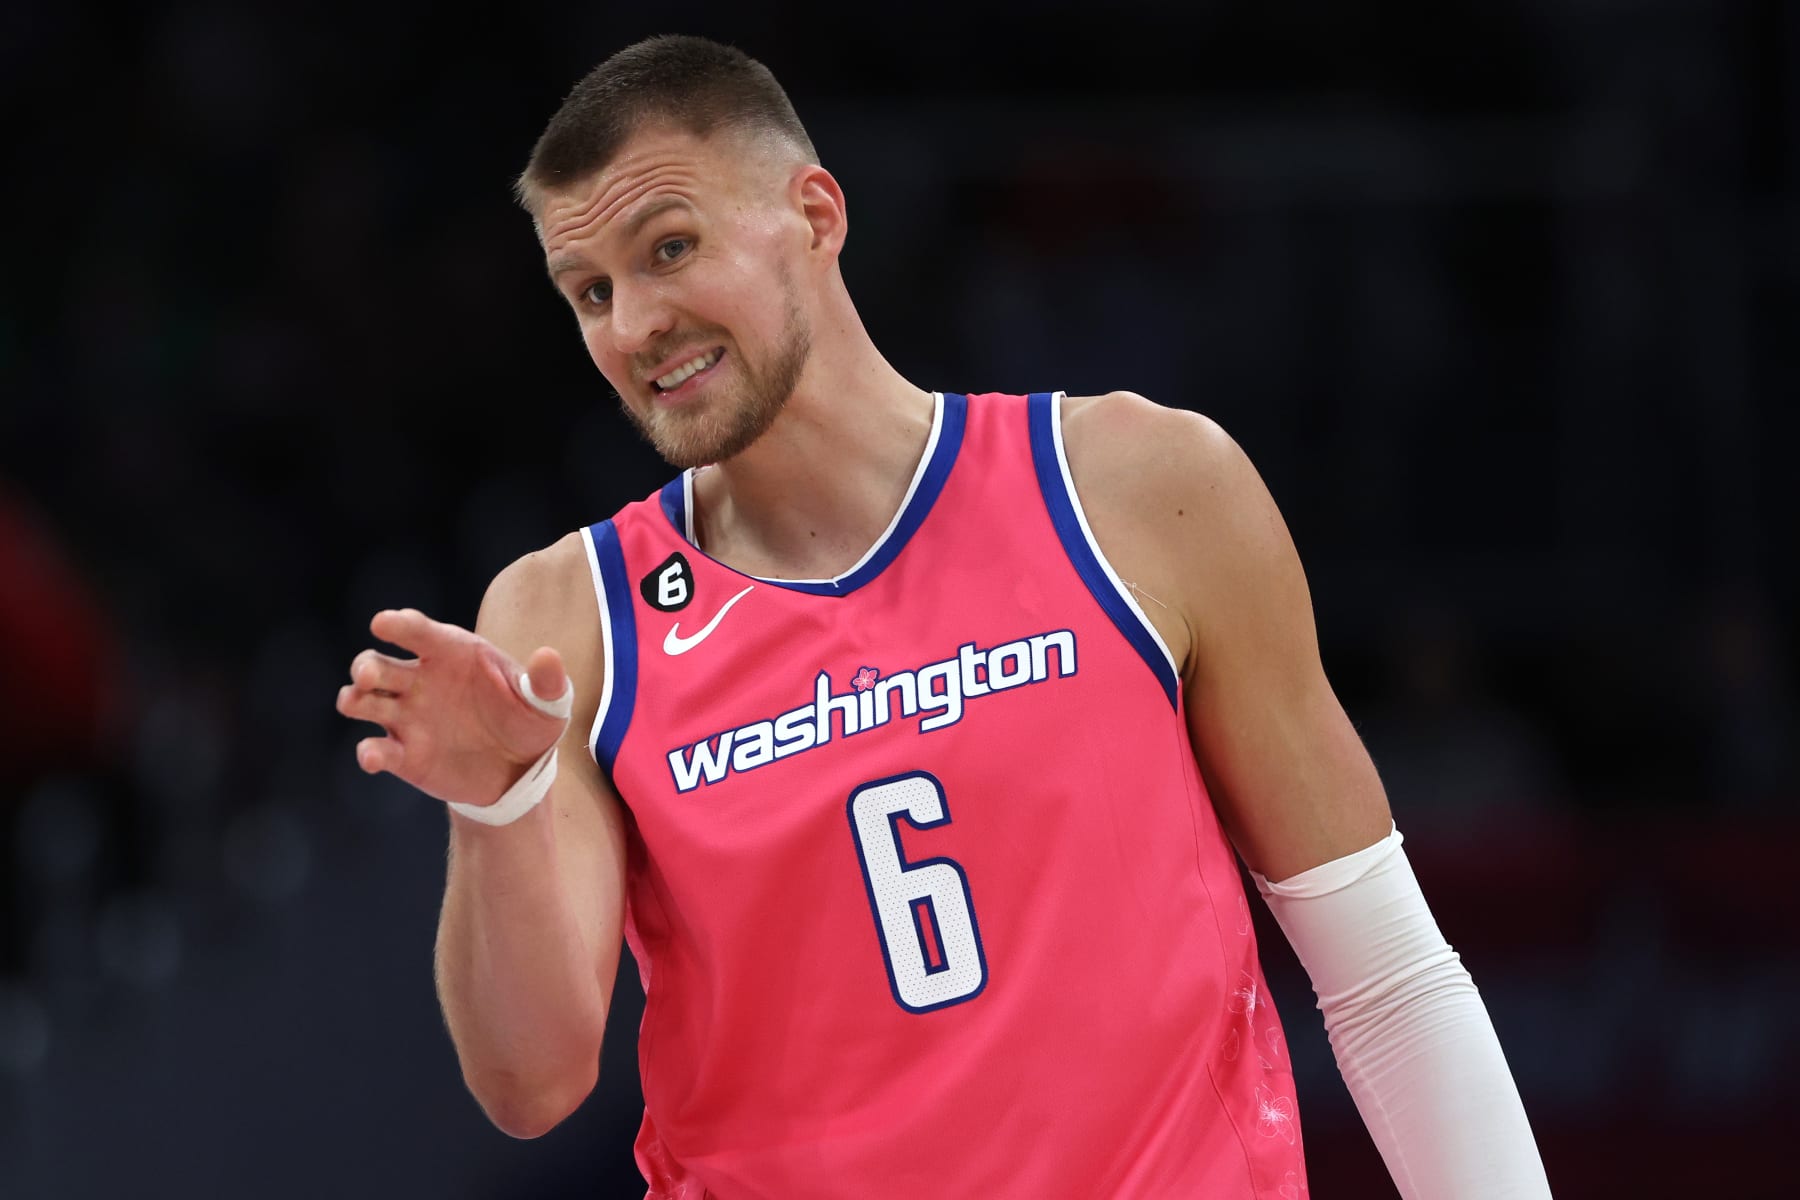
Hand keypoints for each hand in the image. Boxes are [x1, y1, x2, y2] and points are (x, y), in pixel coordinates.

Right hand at [336, 608, 570, 809]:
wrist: (520, 773)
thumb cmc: (529, 723)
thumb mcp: (548, 704)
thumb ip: (546, 682)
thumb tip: (547, 656)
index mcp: (452, 655)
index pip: (420, 632)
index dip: (400, 625)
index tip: (383, 622)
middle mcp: (421, 681)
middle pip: (377, 664)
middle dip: (366, 666)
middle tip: (370, 676)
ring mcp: (408, 717)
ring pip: (364, 700)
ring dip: (354, 699)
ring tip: (357, 702)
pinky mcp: (404, 754)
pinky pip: (377, 750)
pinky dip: (370, 753)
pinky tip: (373, 757)